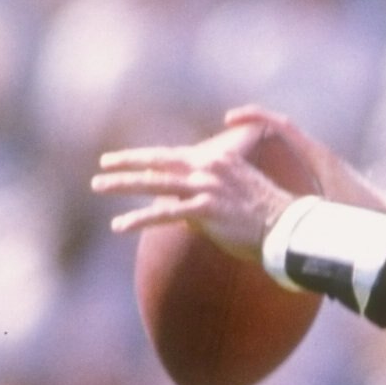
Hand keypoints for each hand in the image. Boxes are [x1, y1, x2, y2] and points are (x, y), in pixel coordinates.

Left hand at [91, 126, 294, 261]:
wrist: (287, 228)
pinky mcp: (205, 210)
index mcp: (217, 160)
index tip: (127, 158)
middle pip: (158, 161)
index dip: (147, 156)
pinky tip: (118, 225)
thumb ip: (209, 196)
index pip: (173, 156)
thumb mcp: (238, 195)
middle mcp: (209, 168)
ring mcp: (206, 187)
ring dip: (122, 184)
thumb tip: (184, 217)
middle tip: (102, 164)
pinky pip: (164, 215)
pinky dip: (138, 219)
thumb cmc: (267, 217)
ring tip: (98, 185)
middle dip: (127, 162)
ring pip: (154, 183)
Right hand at [220, 106, 380, 207]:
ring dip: (260, 139)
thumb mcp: (330, 209)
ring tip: (231, 153)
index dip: (254, 116)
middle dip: (251, 125)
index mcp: (316, 154)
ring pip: (284, 140)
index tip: (230, 119)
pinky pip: (292, 153)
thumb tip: (281, 210)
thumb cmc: (362, 213)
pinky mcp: (322, 170)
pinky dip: (272, 153)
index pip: (281, 124)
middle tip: (221, 137)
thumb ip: (307, 207)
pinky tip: (259, 174)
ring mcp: (320, 159)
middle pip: (279, 127)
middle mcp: (317, 152)